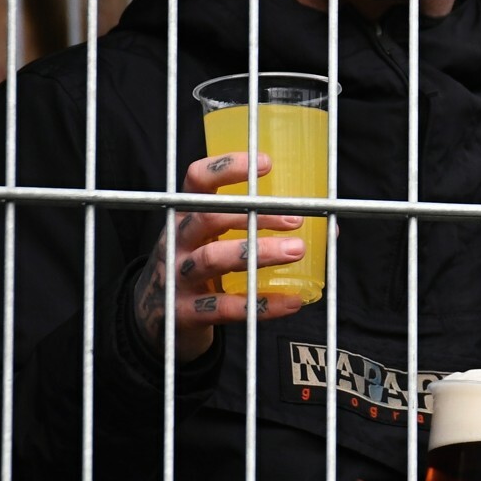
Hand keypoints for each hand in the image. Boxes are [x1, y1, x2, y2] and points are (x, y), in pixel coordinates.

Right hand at [133, 152, 309, 363]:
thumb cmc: (197, 264)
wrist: (153, 316)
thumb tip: (327, 227)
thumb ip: (255, 226)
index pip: (196, 179)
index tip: (266, 163)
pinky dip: (260, 305)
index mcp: (184, 214)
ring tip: (296, 251)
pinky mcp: (184, 312)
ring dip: (257, 253)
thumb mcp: (211, 238)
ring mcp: (176, 276)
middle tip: (295, 220)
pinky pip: (223, 308)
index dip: (226, 167)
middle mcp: (176, 240)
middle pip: (207, 217)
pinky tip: (291, 301)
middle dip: (252, 215)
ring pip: (212, 259)